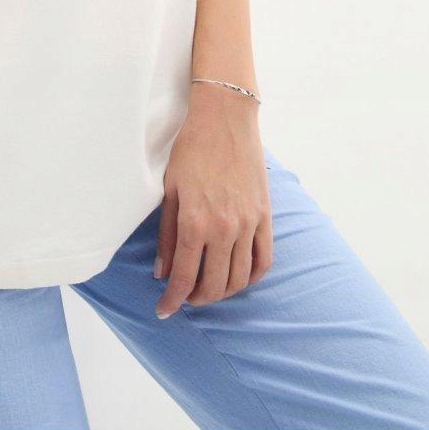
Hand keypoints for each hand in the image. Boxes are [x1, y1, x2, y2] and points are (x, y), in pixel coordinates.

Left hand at [153, 86, 271, 318]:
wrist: (225, 119)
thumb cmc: (190, 149)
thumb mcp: (169, 189)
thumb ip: (166, 234)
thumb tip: (163, 271)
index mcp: (194, 222)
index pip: (184, 277)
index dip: (172, 299)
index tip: (163, 310)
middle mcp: (224, 229)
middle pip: (214, 285)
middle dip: (196, 299)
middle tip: (184, 298)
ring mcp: (248, 224)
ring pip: (239, 279)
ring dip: (222, 292)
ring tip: (207, 290)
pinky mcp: (265, 217)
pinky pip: (263, 261)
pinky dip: (251, 277)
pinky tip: (237, 277)